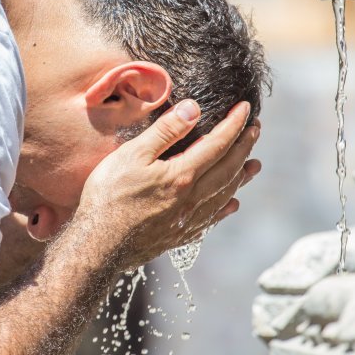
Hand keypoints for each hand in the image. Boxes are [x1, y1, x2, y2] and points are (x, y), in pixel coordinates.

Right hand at [77, 99, 260, 267]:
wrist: (98, 246)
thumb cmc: (109, 197)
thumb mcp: (132, 155)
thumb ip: (165, 132)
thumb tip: (194, 109)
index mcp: (183, 175)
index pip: (218, 144)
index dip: (234, 124)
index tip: (246, 108)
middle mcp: (193, 199)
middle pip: (228, 168)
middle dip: (244, 146)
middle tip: (256, 130)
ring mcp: (188, 220)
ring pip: (225, 194)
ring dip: (241, 176)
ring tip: (254, 166)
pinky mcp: (179, 236)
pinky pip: (212, 219)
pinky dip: (225, 207)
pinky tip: (231, 204)